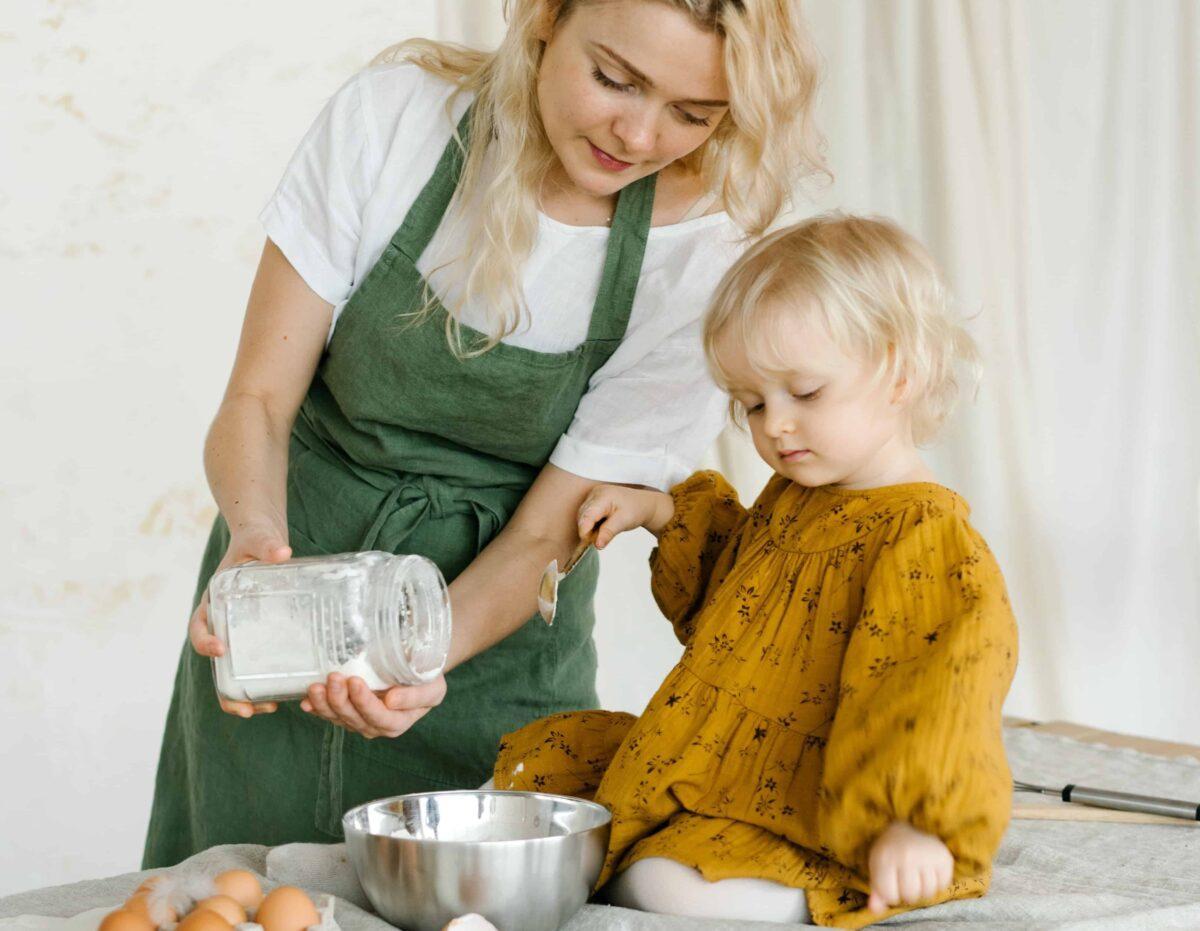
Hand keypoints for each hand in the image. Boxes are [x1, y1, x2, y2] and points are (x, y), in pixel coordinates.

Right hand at [189, 517, 291, 717]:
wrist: (264, 541)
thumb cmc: (256, 541)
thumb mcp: (259, 540)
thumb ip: (267, 544)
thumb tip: (282, 552)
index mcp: (214, 602)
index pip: (199, 626)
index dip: (205, 640)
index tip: (220, 648)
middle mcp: (223, 624)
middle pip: (215, 664)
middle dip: (225, 690)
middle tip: (244, 708)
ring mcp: (241, 634)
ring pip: (235, 672)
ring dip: (244, 696)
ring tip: (265, 711)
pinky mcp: (262, 638)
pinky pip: (258, 665)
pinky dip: (266, 682)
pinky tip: (286, 694)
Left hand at [301, 673, 447, 738]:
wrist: (416, 673)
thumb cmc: (426, 679)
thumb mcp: (432, 687)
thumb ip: (416, 696)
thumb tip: (392, 700)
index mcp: (397, 722)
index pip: (378, 716)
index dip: (364, 701)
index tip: (355, 681)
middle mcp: (375, 727)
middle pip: (353, 717)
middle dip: (340, 699)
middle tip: (334, 677)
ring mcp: (358, 721)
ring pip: (337, 717)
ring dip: (324, 703)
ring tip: (316, 686)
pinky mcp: (346, 713)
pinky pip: (328, 714)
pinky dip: (316, 708)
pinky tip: (306, 701)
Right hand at [577, 485, 672, 548]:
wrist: (643, 503)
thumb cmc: (636, 510)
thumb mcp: (624, 522)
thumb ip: (609, 532)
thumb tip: (597, 545)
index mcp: (603, 496)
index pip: (587, 515)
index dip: (585, 531)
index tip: (590, 543)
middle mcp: (595, 493)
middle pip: (583, 516)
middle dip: (588, 530)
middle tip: (600, 539)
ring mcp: (593, 495)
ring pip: (583, 515)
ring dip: (589, 527)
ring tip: (604, 531)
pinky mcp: (593, 499)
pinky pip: (586, 513)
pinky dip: (592, 523)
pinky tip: (602, 525)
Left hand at [866, 820, 954, 913]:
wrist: (903, 831)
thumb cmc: (888, 855)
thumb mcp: (877, 869)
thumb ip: (876, 892)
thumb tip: (874, 910)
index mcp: (885, 858)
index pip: (890, 895)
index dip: (891, 895)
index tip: (891, 885)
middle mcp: (906, 855)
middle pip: (911, 895)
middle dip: (907, 894)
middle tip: (905, 881)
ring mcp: (926, 854)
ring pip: (928, 892)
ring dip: (922, 890)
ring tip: (916, 878)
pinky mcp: (943, 856)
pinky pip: (943, 885)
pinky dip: (937, 883)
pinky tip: (928, 872)